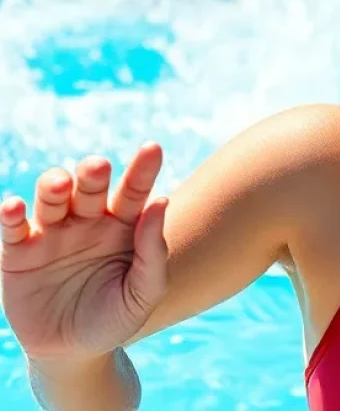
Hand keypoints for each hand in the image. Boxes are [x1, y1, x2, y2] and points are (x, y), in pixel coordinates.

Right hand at [0, 146, 167, 360]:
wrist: (73, 354)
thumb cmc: (116, 317)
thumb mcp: (143, 293)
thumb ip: (154, 252)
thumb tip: (161, 201)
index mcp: (124, 223)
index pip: (135, 189)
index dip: (143, 169)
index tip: (154, 148)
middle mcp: (89, 220)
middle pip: (91, 186)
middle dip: (92, 172)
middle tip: (98, 167)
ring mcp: (54, 234)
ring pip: (53, 197)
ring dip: (54, 185)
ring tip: (61, 185)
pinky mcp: (20, 255)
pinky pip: (14, 229)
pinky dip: (12, 215)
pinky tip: (15, 206)